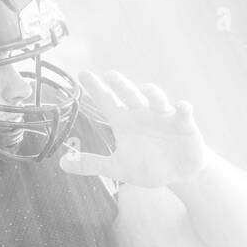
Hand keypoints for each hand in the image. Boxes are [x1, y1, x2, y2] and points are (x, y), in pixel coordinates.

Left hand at [59, 70, 206, 187]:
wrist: (178, 173)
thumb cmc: (147, 165)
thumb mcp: (118, 167)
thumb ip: (92, 164)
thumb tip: (61, 163)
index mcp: (124, 122)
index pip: (107, 101)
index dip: (95, 88)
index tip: (82, 74)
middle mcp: (142, 114)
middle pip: (130, 95)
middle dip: (122, 84)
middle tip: (110, 76)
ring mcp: (163, 117)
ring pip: (157, 99)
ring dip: (153, 94)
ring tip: (147, 91)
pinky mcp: (185, 125)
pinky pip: (183, 113)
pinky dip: (183, 109)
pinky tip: (182, 107)